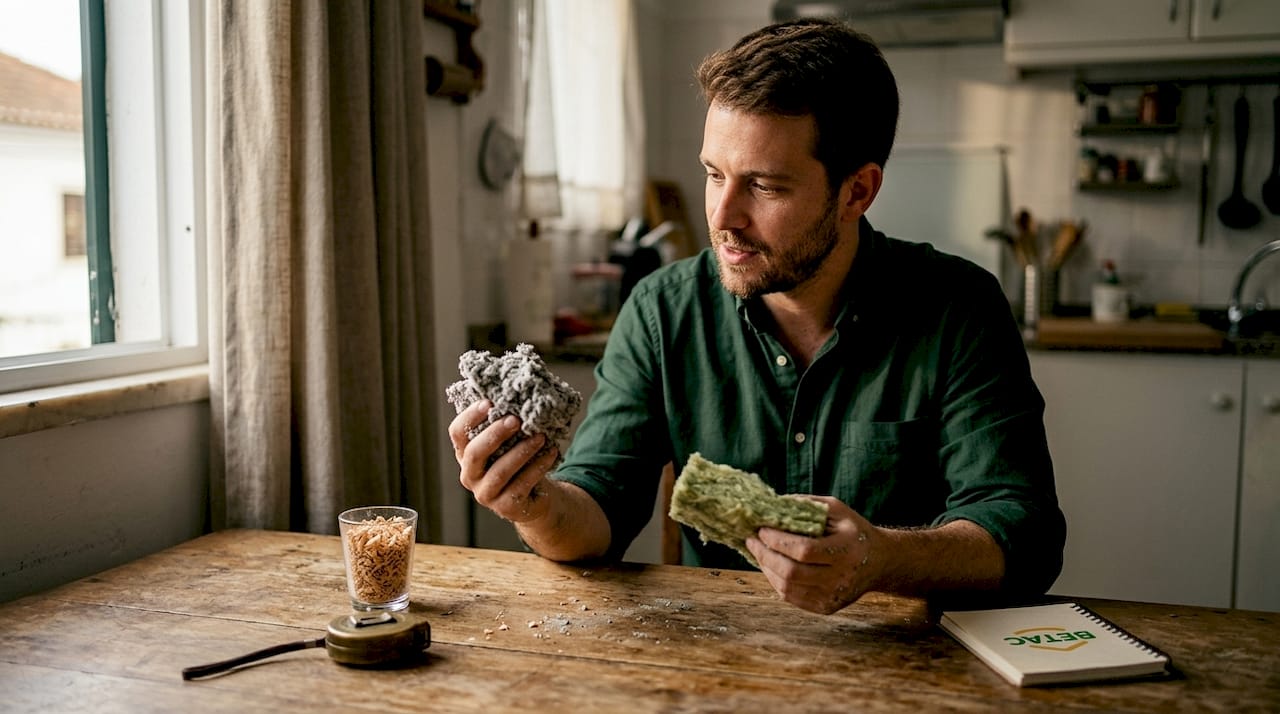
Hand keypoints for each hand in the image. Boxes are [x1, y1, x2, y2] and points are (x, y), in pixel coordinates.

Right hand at [448, 399, 559, 522]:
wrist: (535, 497)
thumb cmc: (519, 462)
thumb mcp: (509, 443)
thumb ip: (506, 426)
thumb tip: (518, 397)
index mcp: (466, 454)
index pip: (458, 433)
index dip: (470, 417)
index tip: (489, 402)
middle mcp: (470, 475)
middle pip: (474, 453)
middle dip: (495, 434)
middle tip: (516, 420)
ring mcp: (485, 494)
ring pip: (500, 471)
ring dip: (522, 451)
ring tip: (540, 436)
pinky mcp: (505, 507)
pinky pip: (521, 485)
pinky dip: (538, 466)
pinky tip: (550, 453)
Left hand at [745, 496, 880, 614]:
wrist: (880, 562)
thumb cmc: (854, 531)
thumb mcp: (837, 510)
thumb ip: (806, 505)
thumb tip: (771, 505)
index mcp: (847, 550)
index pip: (804, 550)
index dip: (778, 541)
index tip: (761, 529)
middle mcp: (841, 577)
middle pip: (792, 572)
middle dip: (765, 555)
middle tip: (751, 540)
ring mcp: (833, 596)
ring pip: (788, 588)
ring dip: (766, 568)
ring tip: (758, 551)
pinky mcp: (826, 608)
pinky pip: (792, 598)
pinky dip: (776, 581)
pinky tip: (771, 566)